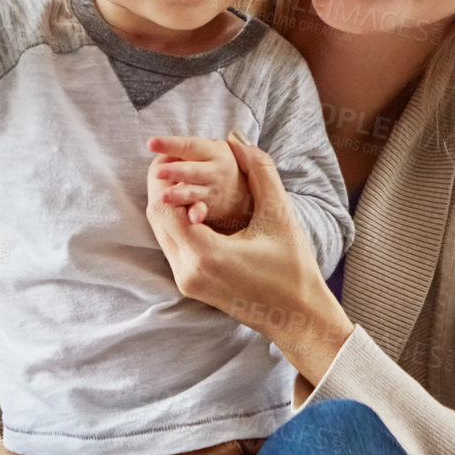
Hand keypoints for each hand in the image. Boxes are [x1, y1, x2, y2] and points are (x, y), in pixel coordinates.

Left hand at [143, 138, 353, 384]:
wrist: (297, 316)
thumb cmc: (294, 267)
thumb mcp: (280, 214)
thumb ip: (259, 172)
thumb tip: (237, 139)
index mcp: (207, 254)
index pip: (166, 205)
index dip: (166, 176)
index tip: (173, 152)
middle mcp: (188, 271)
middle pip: (157, 218)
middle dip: (162, 186)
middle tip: (172, 159)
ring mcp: (187, 282)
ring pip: (161, 233)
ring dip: (168, 204)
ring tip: (181, 176)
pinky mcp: (190, 286)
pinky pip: (172, 246)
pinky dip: (176, 222)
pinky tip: (192, 204)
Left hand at [145, 135, 249, 230]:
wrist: (240, 188)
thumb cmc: (212, 163)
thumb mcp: (207, 151)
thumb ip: (185, 151)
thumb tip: (159, 158)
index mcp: (212, 151)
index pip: (189, 146)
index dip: (170, 144)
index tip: (151, 143)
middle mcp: (215, 170)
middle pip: (193, 171)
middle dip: (175, 171)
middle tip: (157, 172)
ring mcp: (213, 191)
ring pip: (194, 193)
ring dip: (179, 195)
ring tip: (163, 196)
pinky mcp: (211, 208)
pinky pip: (199, 210)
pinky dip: (195, 214)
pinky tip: (190, 218)